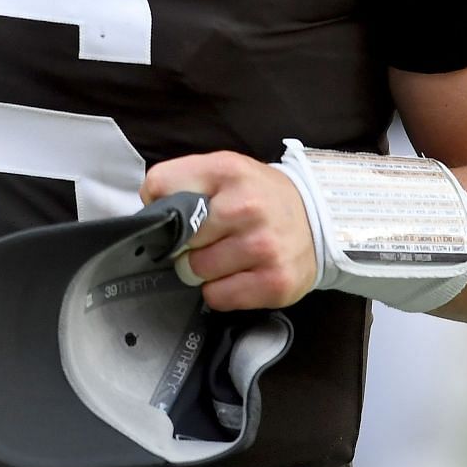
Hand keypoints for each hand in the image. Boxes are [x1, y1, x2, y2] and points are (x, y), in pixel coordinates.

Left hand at [142, 151, 316, 311]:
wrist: (318, 220)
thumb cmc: (258, 197)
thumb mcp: (223, 171)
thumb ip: (183, 181)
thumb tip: (148, 209)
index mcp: (228, 170)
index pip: (160, 185)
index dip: (159, 203)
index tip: (175, 212)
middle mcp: (247, 206)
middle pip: (177, 237)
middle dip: (185, 242)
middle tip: (206, 239)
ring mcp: (263, 246)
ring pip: (196, 270)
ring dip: (203, 269)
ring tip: (225, 256)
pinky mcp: (274, 282)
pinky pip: (217, 296)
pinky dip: (220, 290)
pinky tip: (238, 275)